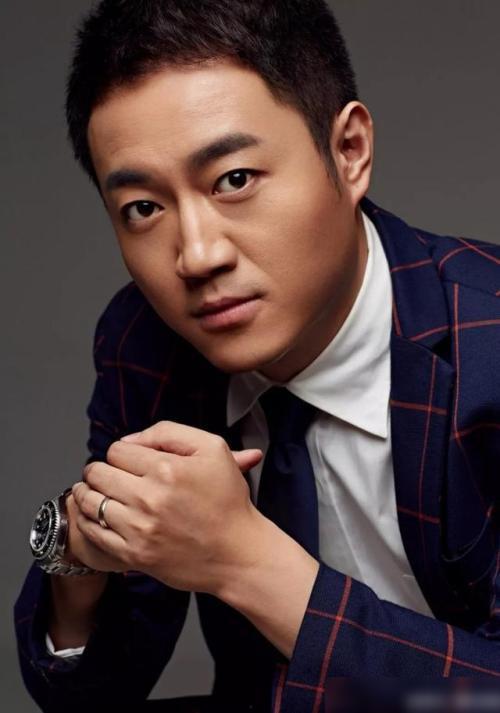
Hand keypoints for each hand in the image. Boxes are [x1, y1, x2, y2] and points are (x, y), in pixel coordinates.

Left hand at [71, 421, 263, 593]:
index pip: (117, 450)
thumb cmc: (227, 500)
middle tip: (107, 474)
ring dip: (88, 493)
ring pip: (90, 502)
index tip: (129, 461)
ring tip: (94, 491)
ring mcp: (140, 529)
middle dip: (100, 470)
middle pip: (98, 473)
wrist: (238, 552)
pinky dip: (87, 520)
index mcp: (167, 468)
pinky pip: (93, 532)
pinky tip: (96, 515)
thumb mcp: (213, 448)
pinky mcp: (135, 555)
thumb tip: (131, 441)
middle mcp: (150, 498)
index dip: (122, 452)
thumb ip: (169, 432)